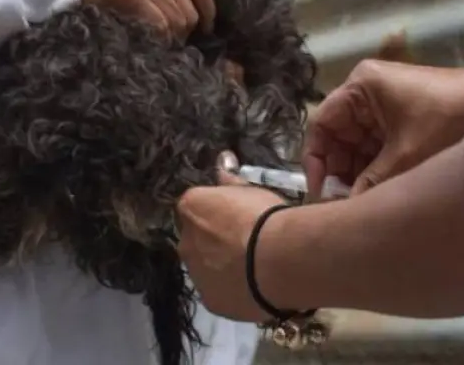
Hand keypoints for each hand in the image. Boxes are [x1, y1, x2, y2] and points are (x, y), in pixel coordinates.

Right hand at [82, 0, 214, 39]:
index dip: (208, 9)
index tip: (207, 24)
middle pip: (190, 8)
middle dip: (188, 28)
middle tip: (177, 39)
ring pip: (178, 20)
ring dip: (173, 36)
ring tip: (163, 43)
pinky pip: (160, 25)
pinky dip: (161, 38)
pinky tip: (153, 42)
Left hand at [177, 182, 287, 322]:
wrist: (279, 260)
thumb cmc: (265, 217)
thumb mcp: (251, 190)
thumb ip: (230, 181)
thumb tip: (222, 163)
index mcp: (191, 208)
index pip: (195, 207)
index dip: (215, 212)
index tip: (235, 217)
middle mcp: (185, 241)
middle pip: (195, 239)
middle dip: (212, 241)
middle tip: (243, 243)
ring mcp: (195, 274)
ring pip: (204, 268)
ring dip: (219, 266)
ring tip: (251, 267)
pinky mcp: (209, 301)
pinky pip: (218, 291)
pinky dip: (231, 289)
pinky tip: (252, 286)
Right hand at [303, 58, 463, 198]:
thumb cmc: (448, 122)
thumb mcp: (405, 157)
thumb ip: (370, 184)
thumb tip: (347, 210)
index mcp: (360, 87)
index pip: (321, 124)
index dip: (316, 161)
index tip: (321, 193)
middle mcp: (366, 92)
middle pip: (338, 136)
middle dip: (340, 171)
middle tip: (344, 205)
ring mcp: (384, 105)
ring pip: (357, 144)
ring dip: (358, 173)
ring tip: (362, 203)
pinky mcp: (401, 118)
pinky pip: (376, 145)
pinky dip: (375, 167)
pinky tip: (378, 191)